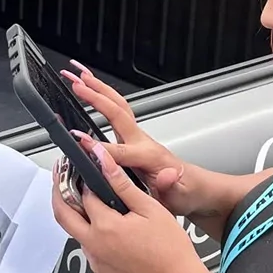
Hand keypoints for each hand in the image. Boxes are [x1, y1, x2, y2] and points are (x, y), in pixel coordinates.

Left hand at [52, 136, 196, 272]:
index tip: (81, 170)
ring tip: (89, 202)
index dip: (82, 180)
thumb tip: (103, 161)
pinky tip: (108, 229)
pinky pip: (89, 250)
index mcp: (105, 227)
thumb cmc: (171, 250)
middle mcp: (94, 246)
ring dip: (76, 216)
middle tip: (60, 179)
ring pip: (75, 233)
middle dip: (57, 194)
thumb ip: (122, 183)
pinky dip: (91, 235)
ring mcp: (96, 262)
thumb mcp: (149, 208)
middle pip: (62, 215)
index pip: (83, 195)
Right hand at [62, 64, 198, 216]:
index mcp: (148, 156)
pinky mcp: (133, 136)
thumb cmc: (184, 193)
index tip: (78, 138)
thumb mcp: (177, 197)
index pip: (118, 150)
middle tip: (76, 84)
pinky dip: (103, 95)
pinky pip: (116, 110)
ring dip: (98, 88)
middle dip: (96, 97)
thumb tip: (167, 175)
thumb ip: (169, 186)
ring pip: (117, 106)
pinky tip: (91, 87)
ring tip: (79, 75)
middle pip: (118, 113)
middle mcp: (141, 141)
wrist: (196, 187)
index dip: (97, 146)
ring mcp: (137, 136)